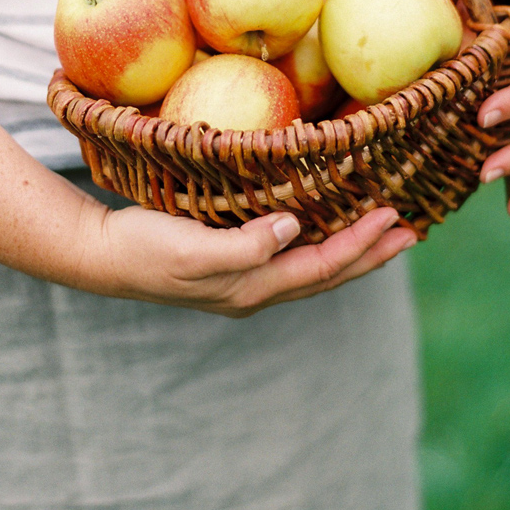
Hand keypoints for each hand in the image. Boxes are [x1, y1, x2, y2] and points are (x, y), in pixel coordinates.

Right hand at [73, 201, 416, 316]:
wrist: (99, 256)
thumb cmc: (143, 247)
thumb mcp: (192, 247)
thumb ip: (245, 246)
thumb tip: (293, 230)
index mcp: (252, 288)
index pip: (322, 268)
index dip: (361, 245)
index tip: (394, 219)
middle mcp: (255, 290)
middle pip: (327, 276)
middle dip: (370, 255)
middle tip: (410, 233)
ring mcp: (243, 280)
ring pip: (311, 269)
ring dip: (350, 251)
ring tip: (381, 233)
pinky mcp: (230, 264)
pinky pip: (290, 257)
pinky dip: (319, 242)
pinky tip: (323, 227)